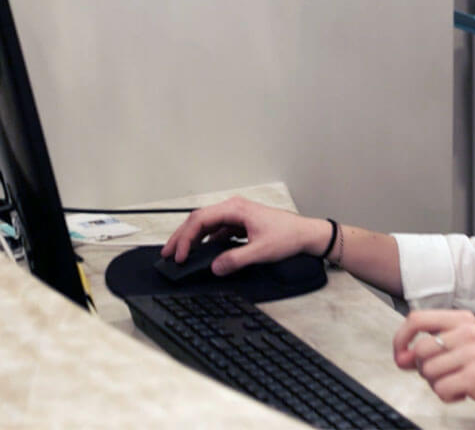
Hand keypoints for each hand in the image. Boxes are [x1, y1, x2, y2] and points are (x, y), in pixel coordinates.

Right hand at [160, 195, 328, 275]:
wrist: (306, 234)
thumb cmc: (289, 236)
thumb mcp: (261, 251)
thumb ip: (236, 259)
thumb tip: (214, 267)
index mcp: (236, 209)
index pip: (200, 220)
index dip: (186, 238)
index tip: (178, 255)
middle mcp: (234, 208)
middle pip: (199, 220)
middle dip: (181, 237)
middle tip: (167, 254)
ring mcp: (236, 215)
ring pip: (206, 225)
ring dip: (192, 239)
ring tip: (179, 254)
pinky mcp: (240, 224)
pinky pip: (216, 231)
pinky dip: (205, 241)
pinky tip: (200, 253)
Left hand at [392, 310, 474, 428]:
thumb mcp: (460, 349)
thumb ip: (430, 348)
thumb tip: (402, 356)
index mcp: (463, 319)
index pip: (417, 318)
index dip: (401, 338)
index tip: (401, 355)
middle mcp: (469, 331)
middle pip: (420, 349)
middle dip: (424, 369)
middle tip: (443, 374)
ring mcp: (474, 352)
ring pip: (428, 370)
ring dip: (436, 384)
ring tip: (457, 382)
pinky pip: (440, 388)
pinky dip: (447, 396)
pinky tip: (463, 392)